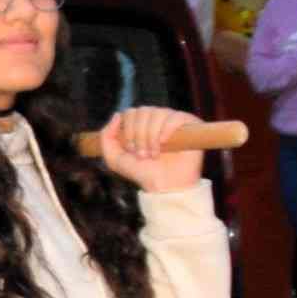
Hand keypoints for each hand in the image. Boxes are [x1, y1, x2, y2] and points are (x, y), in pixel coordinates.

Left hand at [90, 104, 206, 192]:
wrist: (165, 186)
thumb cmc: (142, 172)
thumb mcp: (114, 158)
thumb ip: (106, 137)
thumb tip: (117, 115)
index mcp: (140, 123)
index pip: (130, 112)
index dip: (128, 130)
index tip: (131, 150)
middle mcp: (156, 118)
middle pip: (142, 111)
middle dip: (139, 135)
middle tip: (143, 155)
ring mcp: (173, 120)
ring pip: (157, 113)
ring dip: (151, 136)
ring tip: (154, 154)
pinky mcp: (190, 125)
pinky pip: (176, 117)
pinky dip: (166, 129)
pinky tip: (163, 142)